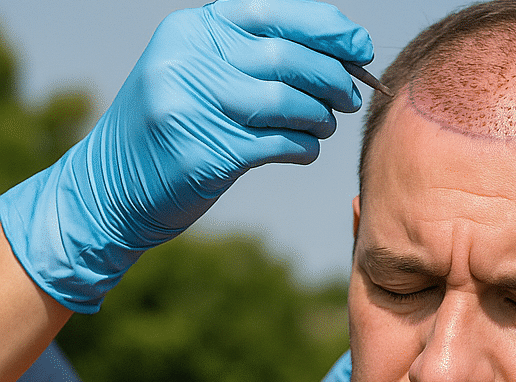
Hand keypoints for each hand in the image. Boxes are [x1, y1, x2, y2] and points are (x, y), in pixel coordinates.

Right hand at [0, 0, 372, 312]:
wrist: (111, 187)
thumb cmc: (175, 125)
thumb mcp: (200, 72)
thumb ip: (254, 54)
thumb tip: (342, 52)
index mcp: (193, 29)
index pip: (276, 13)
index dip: (328, 28)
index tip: (360, 47)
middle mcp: (189, 59)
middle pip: (288, 59)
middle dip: (334, 78)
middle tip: (350, 96)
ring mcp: (194, 105)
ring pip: (289, 102)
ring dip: (320, 117)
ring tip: (323, 125)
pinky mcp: (206, 152)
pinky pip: (281, 143)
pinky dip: (304, 147)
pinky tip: (302, 149)